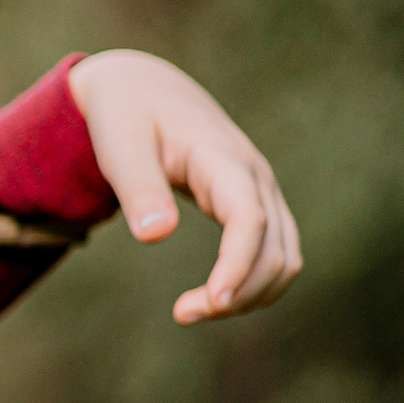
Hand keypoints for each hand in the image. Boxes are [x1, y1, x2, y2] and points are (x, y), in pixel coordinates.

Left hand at [68, 49, 301, 323]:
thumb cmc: (125, 116)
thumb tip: (155, 236)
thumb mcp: (119, 145)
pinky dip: (252, 283)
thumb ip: (138, 187)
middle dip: (240, 291)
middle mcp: (254, 176)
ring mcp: (260, 191)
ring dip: (250, 294)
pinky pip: (273, 252)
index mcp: (222, 158)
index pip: (249, 218)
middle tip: (183, 314)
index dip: (239, 264)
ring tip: (189, 311)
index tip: (213, 302)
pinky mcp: (254, 204)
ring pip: (284, 256)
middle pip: (275, 248)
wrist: (143, 88)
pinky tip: (211, 298)